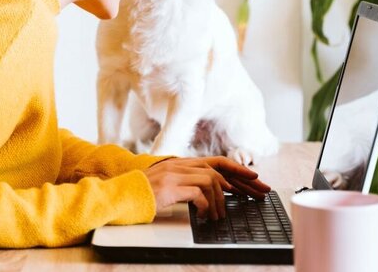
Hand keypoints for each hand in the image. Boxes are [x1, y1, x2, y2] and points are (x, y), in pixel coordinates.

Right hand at [144, 156, 271, 219]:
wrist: (122, 195)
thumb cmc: (143, 193)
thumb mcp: (167, 184)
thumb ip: (186, 182)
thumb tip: (208, 192)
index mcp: (181, 163)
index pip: (215, 161)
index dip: (236, 168)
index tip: (253, 177)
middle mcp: (180, 165)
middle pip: (218, 168)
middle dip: (240, 181)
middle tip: (255, 193)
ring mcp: (175, 174)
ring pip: (211, 181)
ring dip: (219, 201)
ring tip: (218, 215)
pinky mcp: (170, 187)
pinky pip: (198, 194)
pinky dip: (206, 206)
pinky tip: (205, 215)